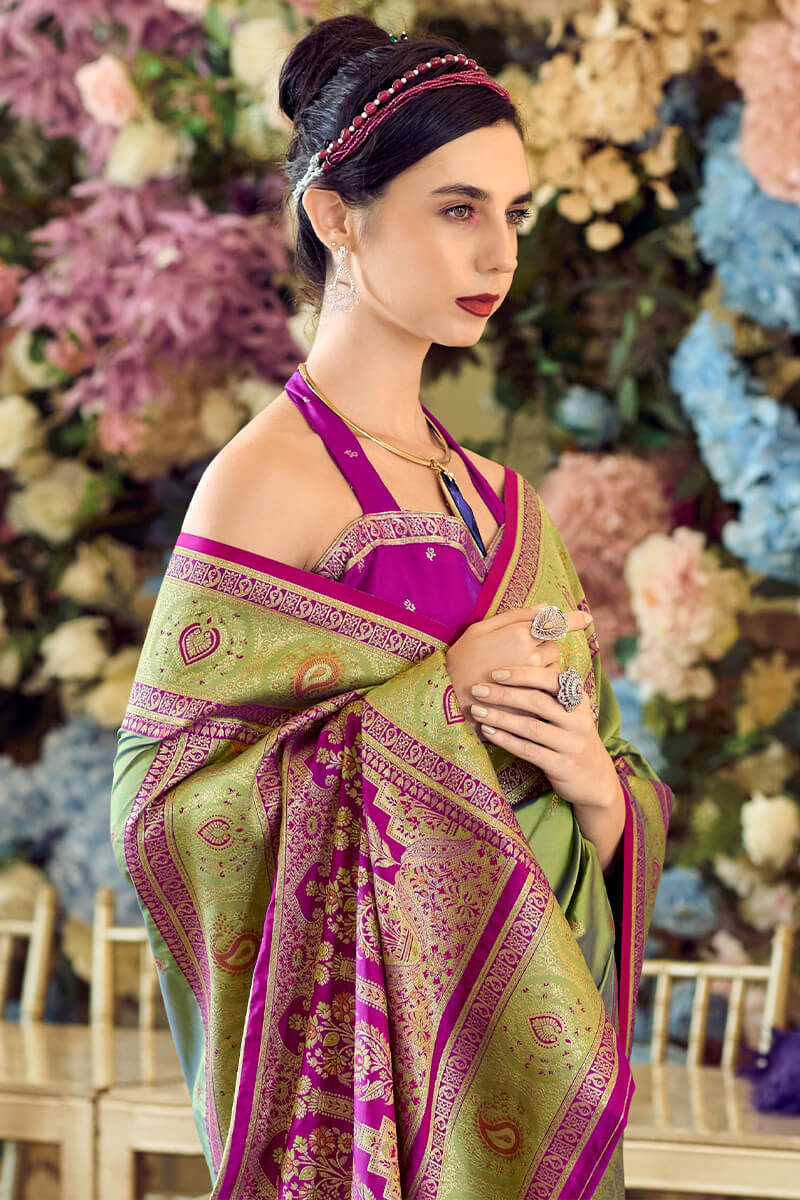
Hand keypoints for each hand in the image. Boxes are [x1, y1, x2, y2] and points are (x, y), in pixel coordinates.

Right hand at [445, 605, 591, 717]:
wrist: (448, 698)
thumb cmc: (461, 658)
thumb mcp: (480, 629)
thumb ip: (516, 616)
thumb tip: (546, 607)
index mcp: (519, 634)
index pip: (556, 623)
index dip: (573, 620)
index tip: (586, 619)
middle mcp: (531, 656)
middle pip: (553, 647)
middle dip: (542, 648)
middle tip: (518, 655)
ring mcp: (533, 681)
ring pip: (552, 670)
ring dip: (542, 670)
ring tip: (517, 674)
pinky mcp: (532, 702)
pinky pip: (547, 691)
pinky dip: (540, 689)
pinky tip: (524, 690)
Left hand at [468, 663, 620, 812]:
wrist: (595, 779)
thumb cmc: (571, 737)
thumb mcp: (570, 713)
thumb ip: (549, 694)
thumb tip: (508, 673)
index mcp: (578, 700)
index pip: (550, 680)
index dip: (522, 674)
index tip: (495, 673)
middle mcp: (577, 720)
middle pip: (536, 702)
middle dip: (503, 694)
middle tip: (477, 690)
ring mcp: (571, 744)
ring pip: (530, 727)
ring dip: (499, 717)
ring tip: (476, 710)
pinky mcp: (562, 766)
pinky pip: (528, 750)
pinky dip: (505, 740)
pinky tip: (487, 732)